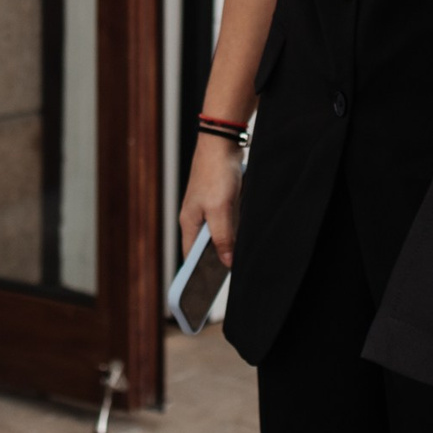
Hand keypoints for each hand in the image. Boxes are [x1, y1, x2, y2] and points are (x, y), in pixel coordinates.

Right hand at [178, 133, 243, 266]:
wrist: (221, 142)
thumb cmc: (216, 174)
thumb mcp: (220, 210)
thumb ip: (222, 238)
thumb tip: (226, 263)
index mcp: (189, 222)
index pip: (190, 257)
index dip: (198, 274)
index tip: (207, 291)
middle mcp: (195, 217)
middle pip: (204, 247)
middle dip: (216, 261)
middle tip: (230, 277)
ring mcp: (206, 208)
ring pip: (217, 234)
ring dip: (227, 245)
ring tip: (239, 261)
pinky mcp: (218, 199)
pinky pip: (225, 221)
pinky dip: (233, 230)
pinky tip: (244, 236)